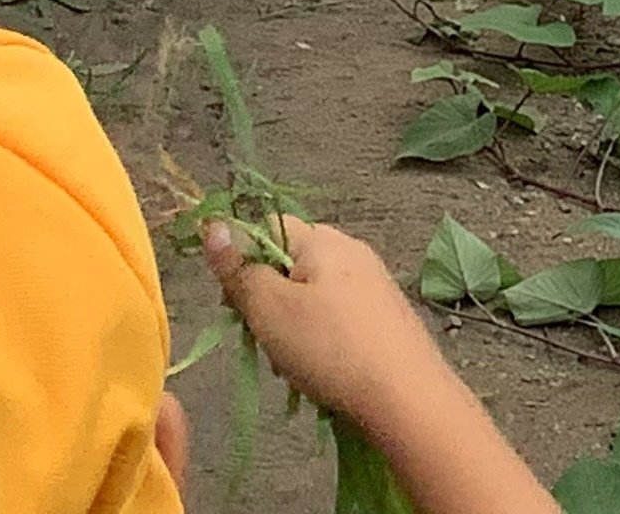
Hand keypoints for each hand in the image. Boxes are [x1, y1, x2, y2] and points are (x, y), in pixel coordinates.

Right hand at [203, 217, 445, 438]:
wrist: (404, 395)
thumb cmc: (330, 347)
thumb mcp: (270, 309)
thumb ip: (240, 269)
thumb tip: (215, 224)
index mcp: (324, 239)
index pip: (268, 226)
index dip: (241, 259)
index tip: (232, 302)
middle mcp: (351, 251)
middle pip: (288, 265)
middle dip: (266, 302)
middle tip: (263, 339)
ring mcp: (371, 284)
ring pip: (309, 298)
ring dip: (289, 329)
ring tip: (291, 365)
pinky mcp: (382, 316)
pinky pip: (334, 319)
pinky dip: (318, 341)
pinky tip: (318, 372)